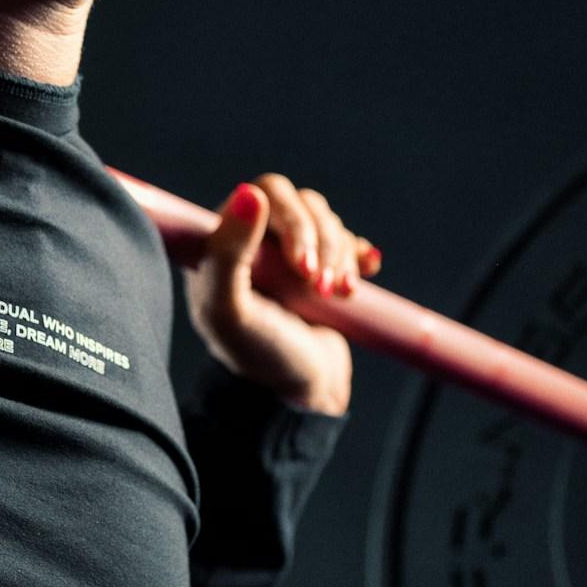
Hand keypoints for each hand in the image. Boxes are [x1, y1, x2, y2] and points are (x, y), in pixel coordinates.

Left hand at [180, 173, 381, 413]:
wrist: (300, 394)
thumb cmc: (257, 355)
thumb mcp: (230, 311)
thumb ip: (228, 252)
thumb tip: (249, 191)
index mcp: (224, 244)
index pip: (264, 194)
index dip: (291, 220)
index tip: (301, 265)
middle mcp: (256, 243)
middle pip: (302, 204)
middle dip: (321, 241)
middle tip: (319, 286)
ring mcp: (291, 255)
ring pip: (328, 222)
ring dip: (340, 255)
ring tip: (337, 295)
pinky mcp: (323, 270)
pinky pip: (349, 241)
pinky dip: (359, 256)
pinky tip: (362, 276)